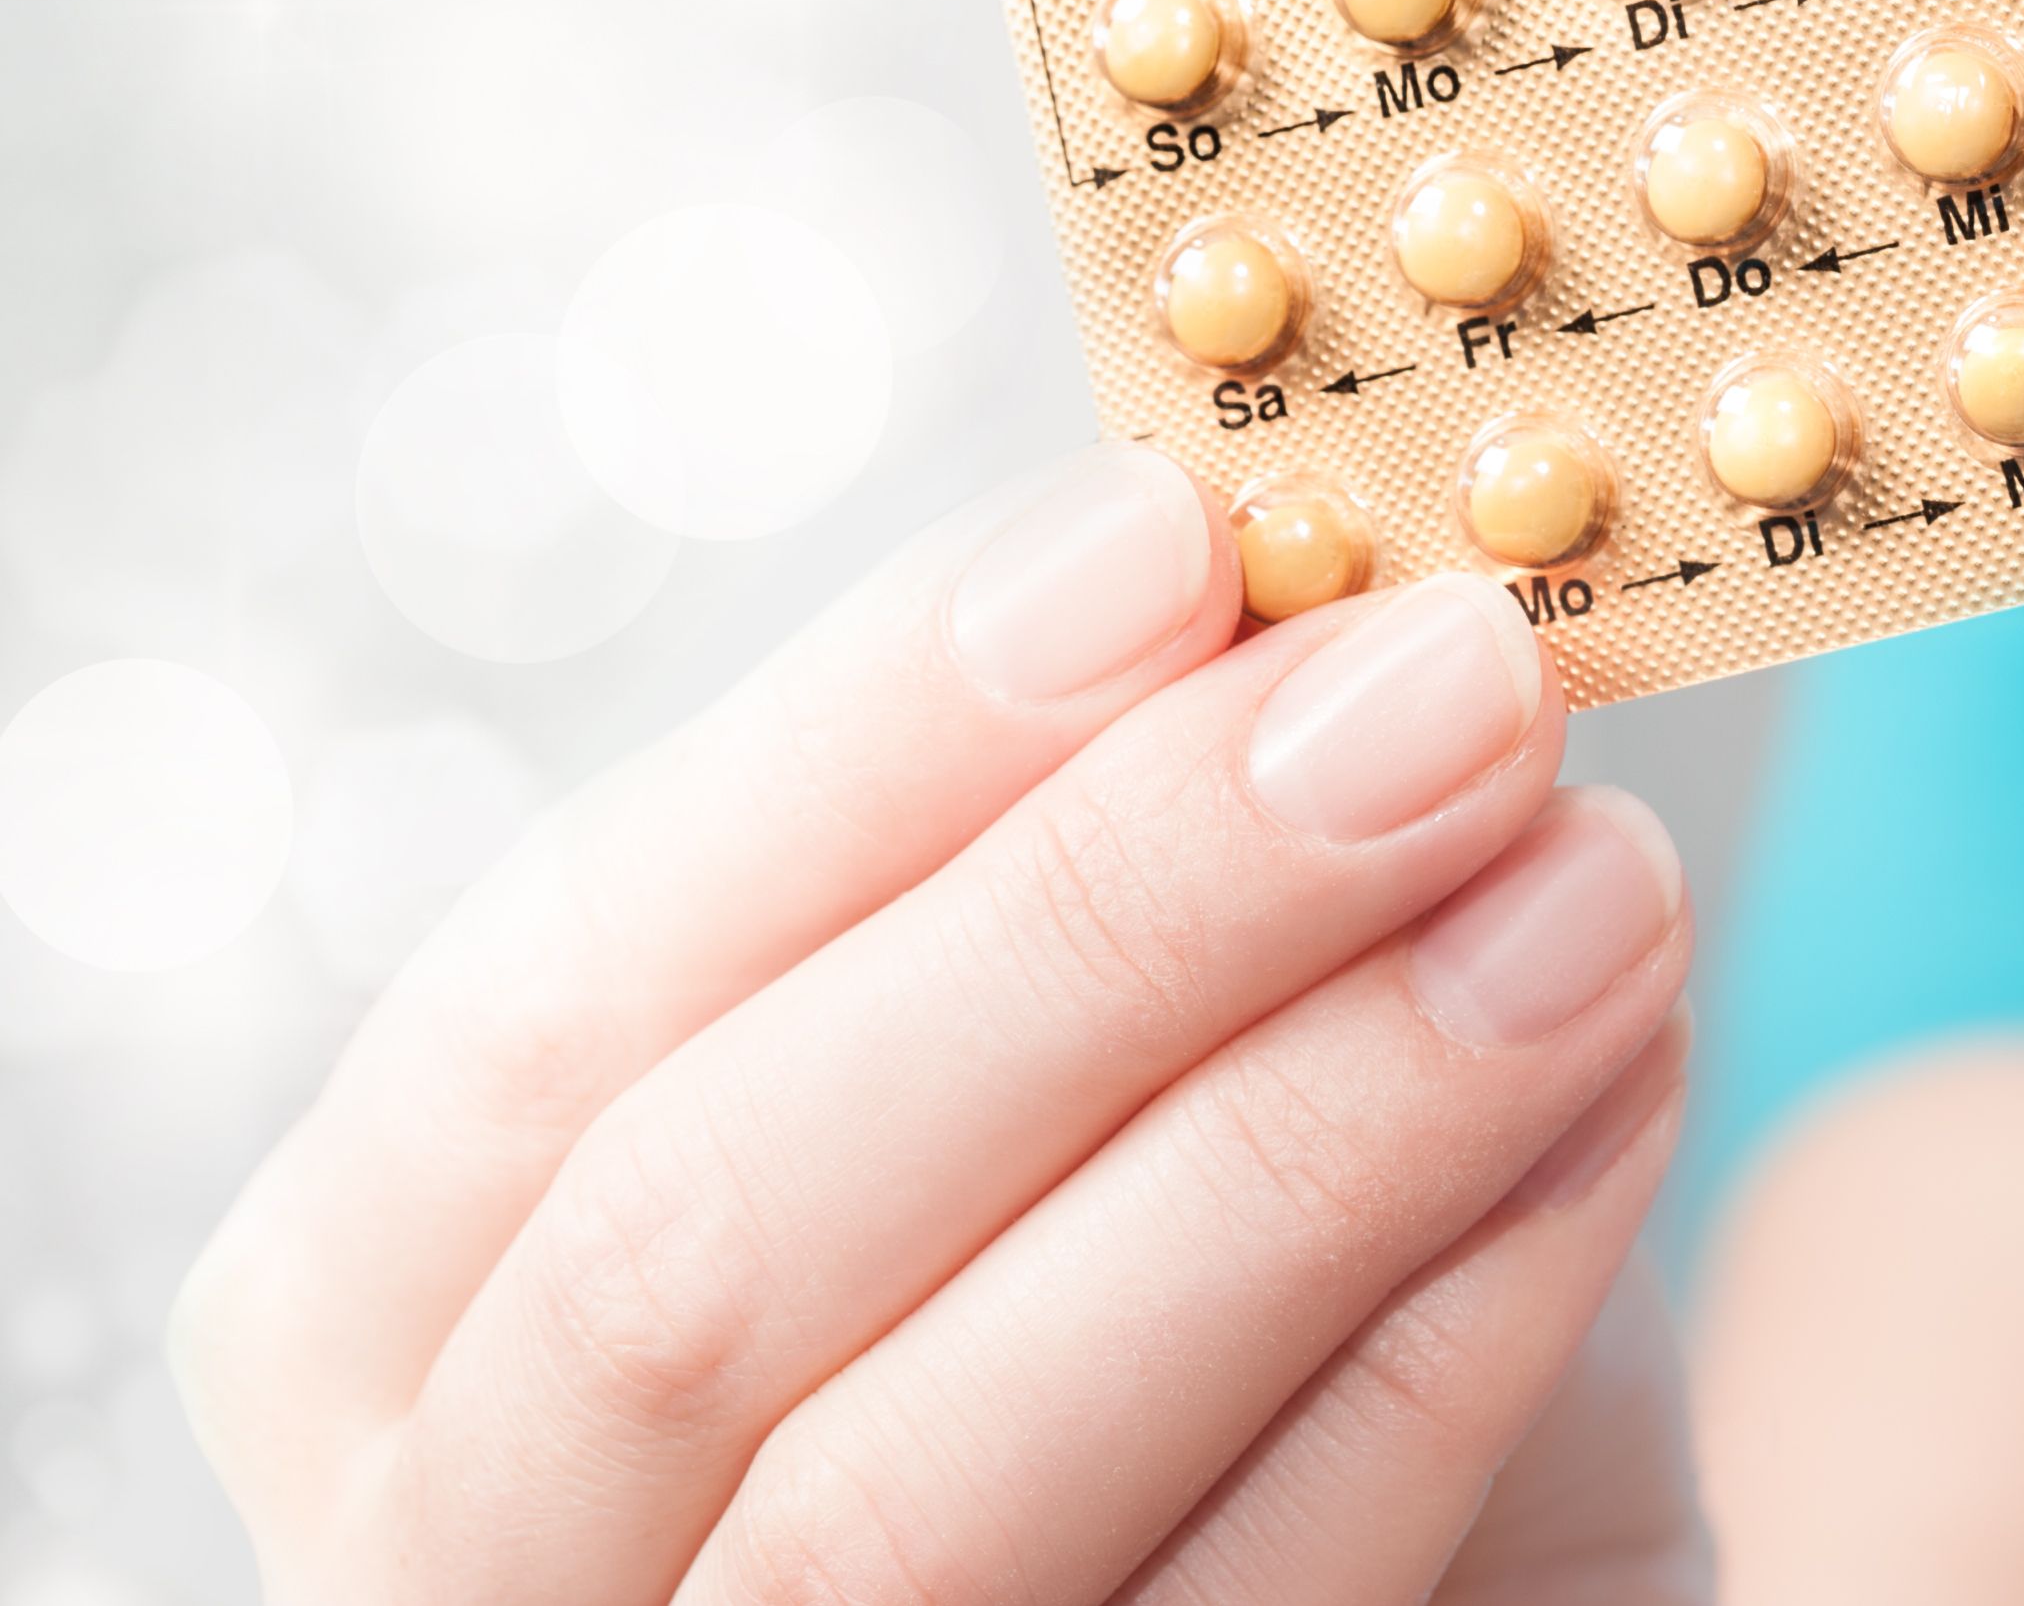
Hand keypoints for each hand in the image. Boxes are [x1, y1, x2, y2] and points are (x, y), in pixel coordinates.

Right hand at [175, 444, 1708, 1604]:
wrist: (1411, 1605)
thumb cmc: (1204, 1322)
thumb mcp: (1101, 1079)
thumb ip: (1135, 882)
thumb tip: (1308, 584)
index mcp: (398, 1319)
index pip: (550, 1016)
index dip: (858, 760)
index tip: (1176, 530)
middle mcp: (475, 1572)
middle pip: (700, 1252)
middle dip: (1103, 925)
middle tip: (1456, 691)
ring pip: (915, 1496)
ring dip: (1299, 1143)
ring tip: (1598, 888)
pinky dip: (1440, 1352)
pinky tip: (1621, 1097)